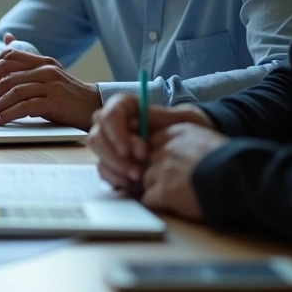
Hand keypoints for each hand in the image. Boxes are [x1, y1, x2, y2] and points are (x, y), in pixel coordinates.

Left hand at [0, 41, 99, 128]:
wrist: (95, 107)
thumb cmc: (67, 94)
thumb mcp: (47, 73)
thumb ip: (26, 61)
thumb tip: (7, 38)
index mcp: (41, 61)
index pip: (6, 56)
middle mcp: (45, 69)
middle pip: (4, 76)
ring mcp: (50, 85)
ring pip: (11, 92)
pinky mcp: (55, 101)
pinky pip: (24, 107)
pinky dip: (7, 114)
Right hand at [86, 94, 213, 192]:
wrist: (193, 147)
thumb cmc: (190, 127)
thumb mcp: (184, 118)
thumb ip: (161, 117)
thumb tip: (134, 121)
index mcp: (127, 107)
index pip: (110, 114)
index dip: (118, 133)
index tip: (139, 152)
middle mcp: (113, 124)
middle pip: (97, 136)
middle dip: (115, 156)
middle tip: (138, 170)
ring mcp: (110, 143)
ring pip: (97, 154)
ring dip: (115, 168)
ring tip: (138, 178)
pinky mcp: (111, 162)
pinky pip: (102, 170)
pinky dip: (114, 178)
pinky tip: (131, 184)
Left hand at [142, 123, 229, 220]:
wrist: (239, 179)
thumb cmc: (234, 163)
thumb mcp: (212, 142)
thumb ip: (193, 145)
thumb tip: (189, 157)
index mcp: (180, 132)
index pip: (155, 141)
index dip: (160, 155)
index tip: (167, 164)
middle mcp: (167, 149)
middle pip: (149, 160)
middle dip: (156, 171)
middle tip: (169, 183)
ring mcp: (163, 170)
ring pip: (146, 179)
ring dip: (155, 188)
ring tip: (171, 197)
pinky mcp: (163, 192)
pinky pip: (148, 199)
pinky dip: (155, 204)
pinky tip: (168, 207)